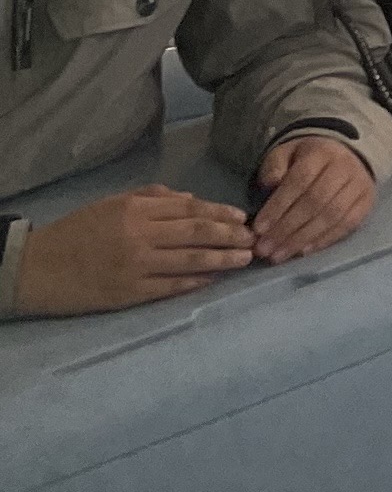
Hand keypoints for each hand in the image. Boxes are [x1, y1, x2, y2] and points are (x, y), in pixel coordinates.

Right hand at [13, 186, 256, 311]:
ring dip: (222, 260)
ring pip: (190, 260)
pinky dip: (195, 282)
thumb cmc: (77, 231)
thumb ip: (154, 197)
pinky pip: (170, 287)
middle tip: (254, 238)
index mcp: (137, 210)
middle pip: (197, 233)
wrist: (37, 268)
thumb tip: (192, 200)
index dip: (221, 213)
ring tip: (245, 259)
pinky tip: (214, 279)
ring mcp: (136, 266)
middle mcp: (140, 235)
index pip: (191, 209)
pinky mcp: (128, 294)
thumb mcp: (113, 203)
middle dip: (231, 235)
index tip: (243, 217)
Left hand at [250, 137, 375, 263]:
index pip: (300, 180)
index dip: (278, 206)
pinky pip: (348, 224)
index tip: (258, 229)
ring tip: (279, 255)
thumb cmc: (306, 160)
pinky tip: (303, 251)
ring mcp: (360, 184)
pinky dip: (325, 240)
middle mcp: (345, 167)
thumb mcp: (286, 154)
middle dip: (287, 228)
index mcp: (322, 152)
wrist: (346, 156)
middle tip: (264, 249)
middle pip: (316, 201)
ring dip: (303, 238)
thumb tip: (271, 183)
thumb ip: (274, 167)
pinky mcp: (367, 201)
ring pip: (332, 215)